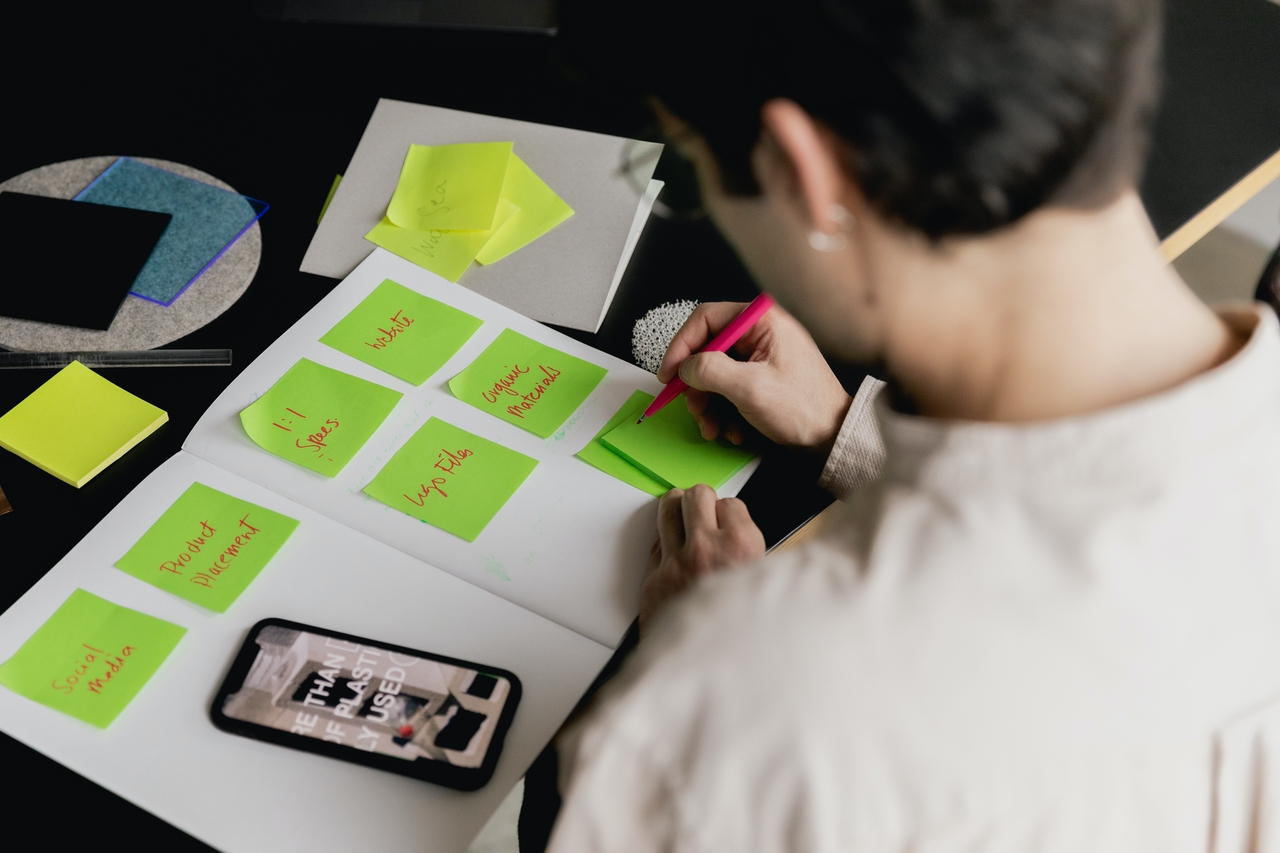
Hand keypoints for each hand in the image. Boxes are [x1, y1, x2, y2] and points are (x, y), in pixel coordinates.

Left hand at [640, 486, 765, 631]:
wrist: (713, 676)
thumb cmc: (744, 638)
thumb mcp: (764, 589)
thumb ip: (752, 556)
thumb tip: (740, 534)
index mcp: (742, 547)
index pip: (731, 503)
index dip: (730, 514)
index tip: (730, 522)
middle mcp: (706, 548)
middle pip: (697, 495)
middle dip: (702, 503)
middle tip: (704, 514)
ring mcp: (675, 562)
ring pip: (667, 508)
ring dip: (677, 512)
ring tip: (683, 521)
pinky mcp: (653, 580)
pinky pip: (656, 544)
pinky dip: (665, 547)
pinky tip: (675, 557)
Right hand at [658, 301, 851, 450]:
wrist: (832, 437)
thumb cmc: (804, 408)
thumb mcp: (750, 388)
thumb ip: (710, 370)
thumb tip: (684, 367)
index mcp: (761, 321)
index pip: (705, 319)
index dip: (680, 346)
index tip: (668, 375)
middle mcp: (760, 332)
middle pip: (707, 349)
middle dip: (696, 384)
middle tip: (694, 408)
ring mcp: (760, 356)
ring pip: (714, 373)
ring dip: (708, 404)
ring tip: (714, 428)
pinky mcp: (760, 377)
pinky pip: (728, 388)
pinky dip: (723, 410)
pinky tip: (732, 430)